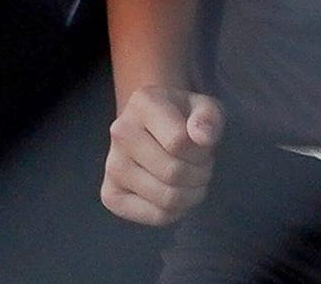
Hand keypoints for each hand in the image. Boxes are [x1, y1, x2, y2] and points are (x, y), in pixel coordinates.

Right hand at [103, 86, 223, 226]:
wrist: (154, 128)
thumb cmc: (184, 117)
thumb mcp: (205, 107)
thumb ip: (210, 117)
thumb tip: (202, 137)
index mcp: (143, 103)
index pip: (178, 142)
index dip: (201, 151)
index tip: (204, 145)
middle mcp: (120, 132)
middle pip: (173, 172)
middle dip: (200, 174)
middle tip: (203, 166)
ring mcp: (111, 166)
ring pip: (166, 198)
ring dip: (192, 194)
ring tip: (192, 178)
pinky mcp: (110, 195)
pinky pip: (155, 216)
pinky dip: (177, 211)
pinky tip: (178, 194)